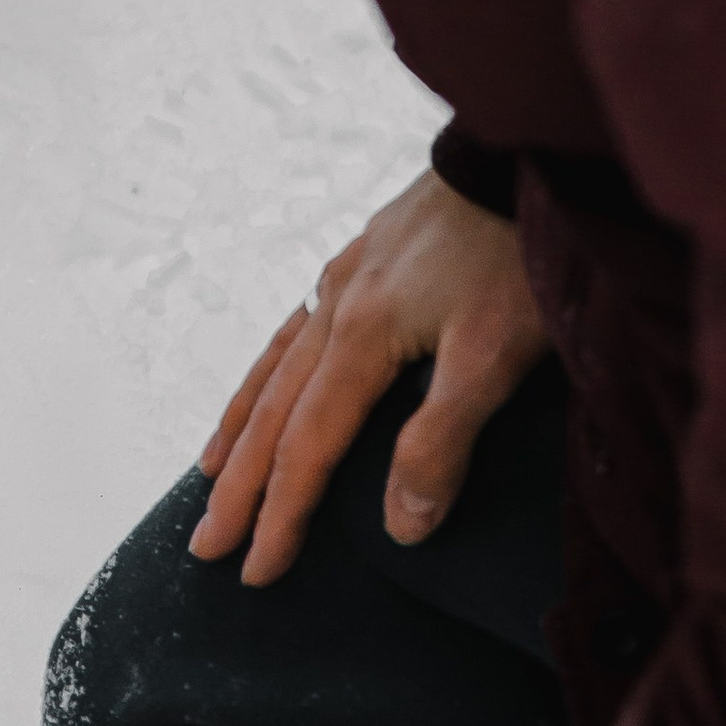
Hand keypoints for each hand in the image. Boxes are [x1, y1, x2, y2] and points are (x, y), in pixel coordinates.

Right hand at [191, 165, 546, 585]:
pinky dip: (271, 366)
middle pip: (275, 411)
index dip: (282, 515)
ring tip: (212, 469)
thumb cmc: (516, 256)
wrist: (521, 153)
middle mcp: (338, 305)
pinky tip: (276, 371)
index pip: (308, 448)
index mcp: (362, 336)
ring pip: (276, 364)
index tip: (256, 572)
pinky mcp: (367, 253)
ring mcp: (347, 274)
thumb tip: (399, 529)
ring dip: (242, 426)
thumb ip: (441, 441)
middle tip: (205, 544)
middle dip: (239, 485)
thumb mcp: (493, 356)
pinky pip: (297, 325)